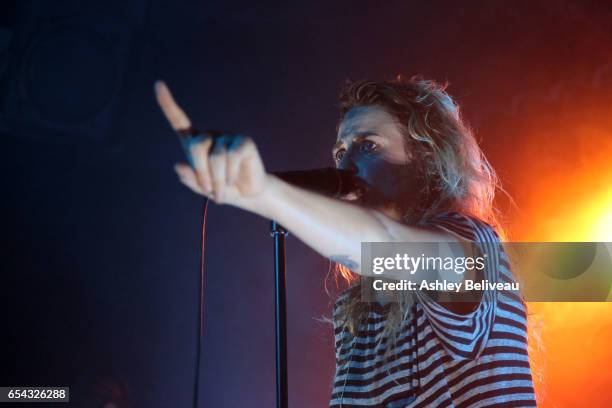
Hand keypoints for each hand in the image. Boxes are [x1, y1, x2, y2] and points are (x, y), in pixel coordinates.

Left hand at [155, 80, 268, 205]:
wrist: (247, 194)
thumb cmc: (221, 188)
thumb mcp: (201, 188)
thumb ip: (189, 179)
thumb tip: (178, 166)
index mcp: (194, 143)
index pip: (178, 120)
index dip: (167, 103)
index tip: (158, 84)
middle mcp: (210, 136)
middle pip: (197, 146)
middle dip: (201, 171)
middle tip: (208, 189)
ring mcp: (227, 137)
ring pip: (216, 157)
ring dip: (218, 180)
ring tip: (221, 192)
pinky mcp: (244, 142)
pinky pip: (233, 156)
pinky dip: (230, 174)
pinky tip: (233, 181)